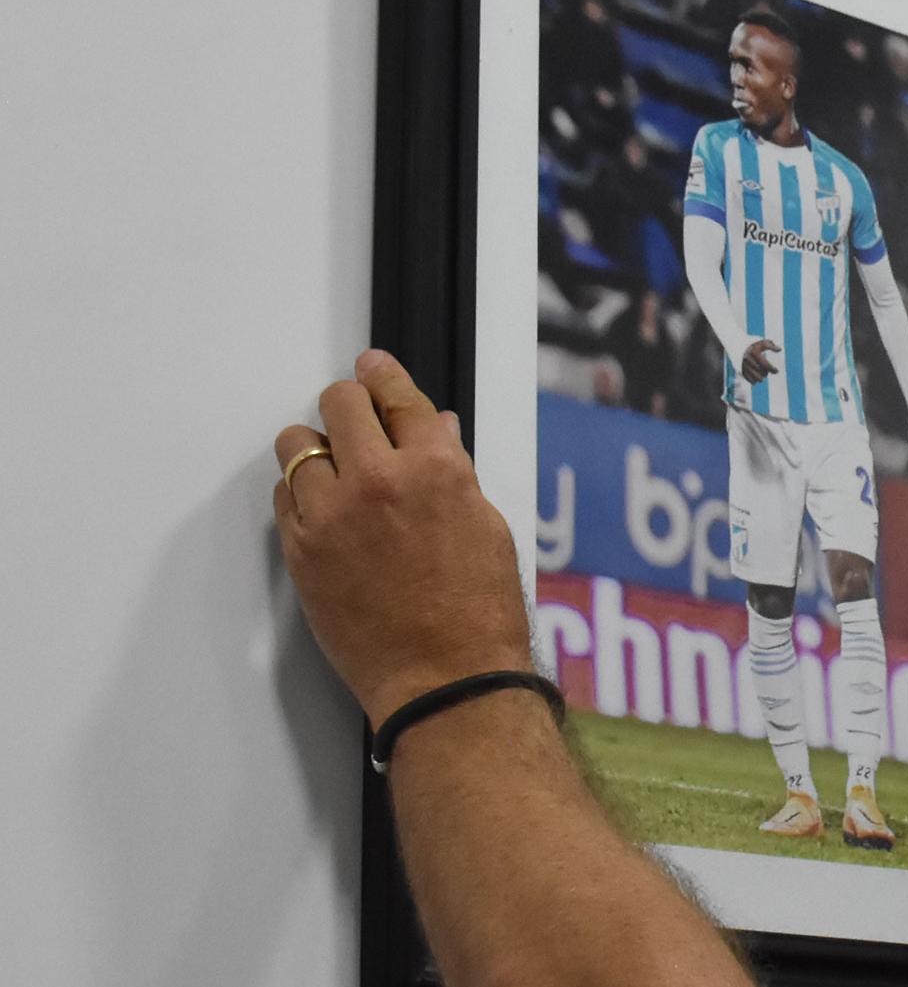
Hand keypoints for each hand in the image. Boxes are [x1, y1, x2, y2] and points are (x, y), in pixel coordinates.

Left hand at [272, 349, 531, 723]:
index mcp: (436, 469)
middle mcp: (379, 482)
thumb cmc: (478, 612)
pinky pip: (283, 495)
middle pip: (340, 404)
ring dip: (316, 448)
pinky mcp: (301, 551)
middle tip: (354, 419)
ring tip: (334, 468)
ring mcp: (332, 515)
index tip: (372, 367)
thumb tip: (436, 433)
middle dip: (349, 405)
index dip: (383, 375)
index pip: (398, 397)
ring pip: (297, 444)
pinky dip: (300, 493)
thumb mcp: (486, 527)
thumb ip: (453, 471)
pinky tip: (323, 508)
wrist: (445, 677)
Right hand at [740, 339, 781, 383]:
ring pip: (757, 378)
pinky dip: (755, 380)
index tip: (777, 371)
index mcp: (754, 352)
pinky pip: (750, 380)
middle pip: (762, 373)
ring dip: (761, 377)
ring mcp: (743, 366)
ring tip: (762, 374)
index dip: (773, 369)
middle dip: (766, 372)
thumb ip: (771, 346)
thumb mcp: (762, 342)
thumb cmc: (753, 343)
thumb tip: (780, 349)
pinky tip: (757, 376)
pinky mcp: (740, 371)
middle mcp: (748, 359)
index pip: (766, 365)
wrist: (735, 344)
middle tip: (766, 370)